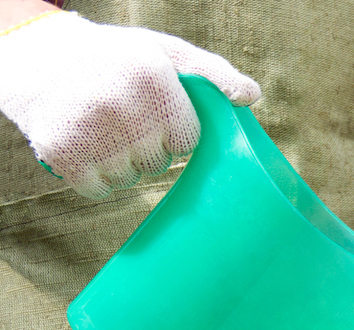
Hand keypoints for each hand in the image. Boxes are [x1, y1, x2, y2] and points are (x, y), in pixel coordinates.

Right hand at [0, 8, 259, 198]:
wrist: (37, 55)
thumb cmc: (116, 59)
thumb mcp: (164, 52)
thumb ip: (212, 72)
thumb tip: (252, 96)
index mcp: (152, 78)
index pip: (188, 140)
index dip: (174, 132)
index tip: (156, 115)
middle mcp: (120, 104)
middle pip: (158, 163)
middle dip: (147, 148)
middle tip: (125, 120)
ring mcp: (88, 130)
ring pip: (129, 179)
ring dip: (121, 164)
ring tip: (103, 130)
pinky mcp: (62, 153)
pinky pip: (99, 190)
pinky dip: (96, 178)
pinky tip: (86, 147)